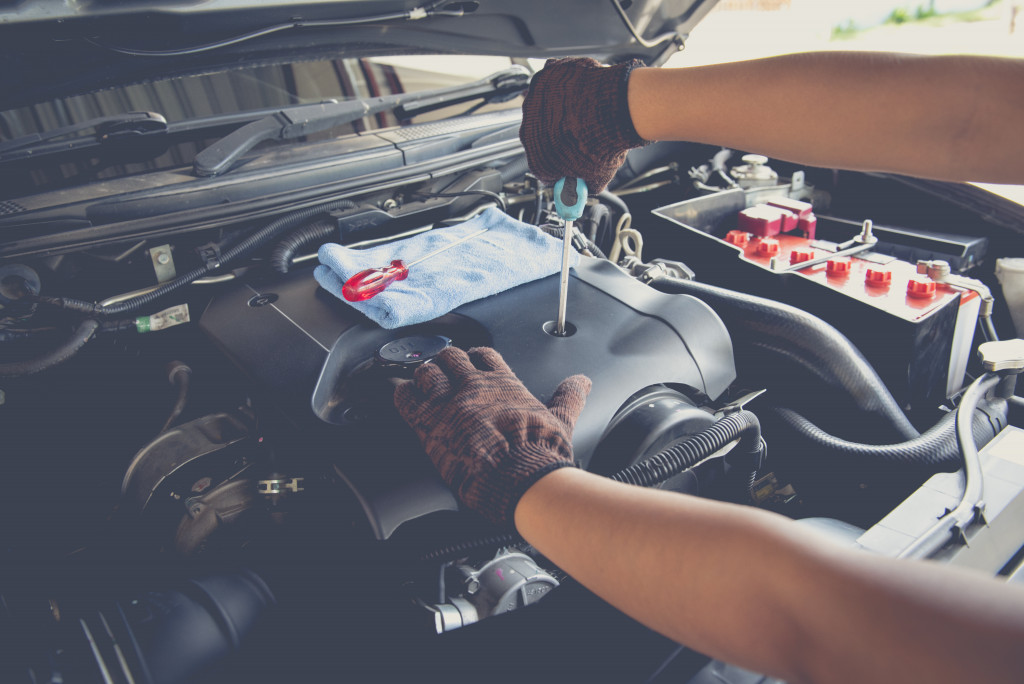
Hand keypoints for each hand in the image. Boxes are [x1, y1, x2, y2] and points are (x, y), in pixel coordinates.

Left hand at [394, 346, 590, 524]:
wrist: (520, 478)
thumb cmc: (539, 454)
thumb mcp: (561, 419)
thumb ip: (569, 396)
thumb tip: (583, 382)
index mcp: (503, 383)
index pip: (484, 355)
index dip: (475, 359)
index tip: (472, 365)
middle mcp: (474, 386)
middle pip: (451, 357)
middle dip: (446, 365)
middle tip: (444, 378)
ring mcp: (449, 402)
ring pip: (426, 372)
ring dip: (423, 379)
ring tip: (423, 388)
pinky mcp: (429, 423)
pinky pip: (405, 397)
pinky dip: (403, 396)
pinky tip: (406, 400)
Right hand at [519, 57, 647, 192]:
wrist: (611, 108)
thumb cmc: (602, 142)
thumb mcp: (597, 177)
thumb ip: (586, 183)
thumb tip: (588, 185)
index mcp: (538, 161)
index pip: (545, 170)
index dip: (561, 168)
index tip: (573, 165)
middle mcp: (528, 132)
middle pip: (542, 138)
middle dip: (559, 138)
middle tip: (583, 137)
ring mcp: (534, 102)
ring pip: (546, 109)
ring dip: (561, 111)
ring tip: (587, 113)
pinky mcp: (546, 77)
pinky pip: (554, 83)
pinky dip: (566, 87)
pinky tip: (584, 92)